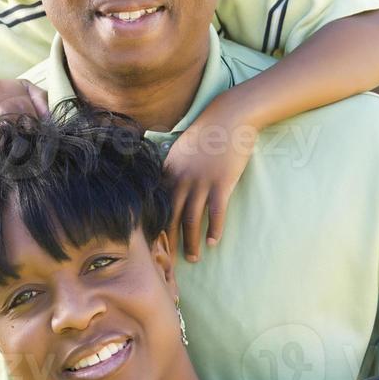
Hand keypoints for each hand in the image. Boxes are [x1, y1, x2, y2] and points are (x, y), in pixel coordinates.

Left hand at [164, 102, 257, 260]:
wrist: (229, 118)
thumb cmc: (206, 134)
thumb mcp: (179, 150)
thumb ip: (171, 169)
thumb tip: (165, 186)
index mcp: (168, 172)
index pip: (156, 206)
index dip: (152, 227)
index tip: (149, 244)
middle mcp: (180, 180)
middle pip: (169, 217)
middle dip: (167, 242)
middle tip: (166, 261)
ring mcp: (201, 183)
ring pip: (191, 220)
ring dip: (191, 242)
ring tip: (192, 258)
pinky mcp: (222, 184)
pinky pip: (216, 212)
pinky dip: (214, 229)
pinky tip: (213, 242)